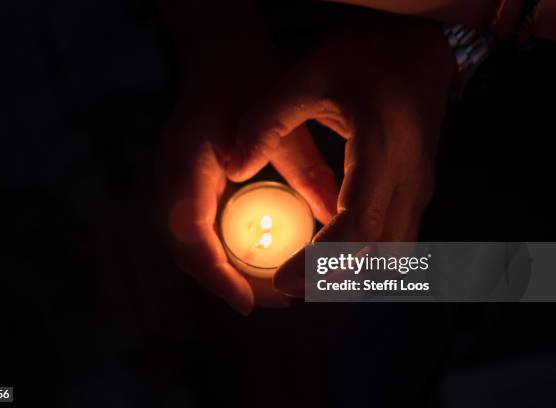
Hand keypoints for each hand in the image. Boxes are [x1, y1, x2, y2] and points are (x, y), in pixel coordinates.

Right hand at [158, 23, 337, 314]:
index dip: (218, 277)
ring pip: (188, 246)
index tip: (249, 304)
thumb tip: (338, 221)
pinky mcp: (182, 185)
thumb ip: (307, 173)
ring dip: (223, 272)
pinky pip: (194, 231)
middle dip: (225, 284)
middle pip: (186, 252)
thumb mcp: (284, 127)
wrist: (219, 56)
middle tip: (273, 302)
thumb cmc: (250, 80)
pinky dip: (220, 253)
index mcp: (187, 165)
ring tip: (267, 289)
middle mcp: (169, 179)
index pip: (191, 237)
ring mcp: (171, 183)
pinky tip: (251, 260)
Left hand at [227, 14, 455, 295]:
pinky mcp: (418, 190)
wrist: (421, 50)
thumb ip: (267, 121)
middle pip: (380, 253)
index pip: (357, 225)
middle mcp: (410, 179)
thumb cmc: (368, 57)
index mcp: (383, 151)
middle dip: (336, 278)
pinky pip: (397, 239)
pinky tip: (334, 255)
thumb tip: (233, 168)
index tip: (284, 282)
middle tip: (290, 287)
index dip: (321, 262)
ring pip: (394, 253)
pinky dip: (366, 256)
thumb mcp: (310, 78)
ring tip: (309, 278)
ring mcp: (420, 188)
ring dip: (354, 272)